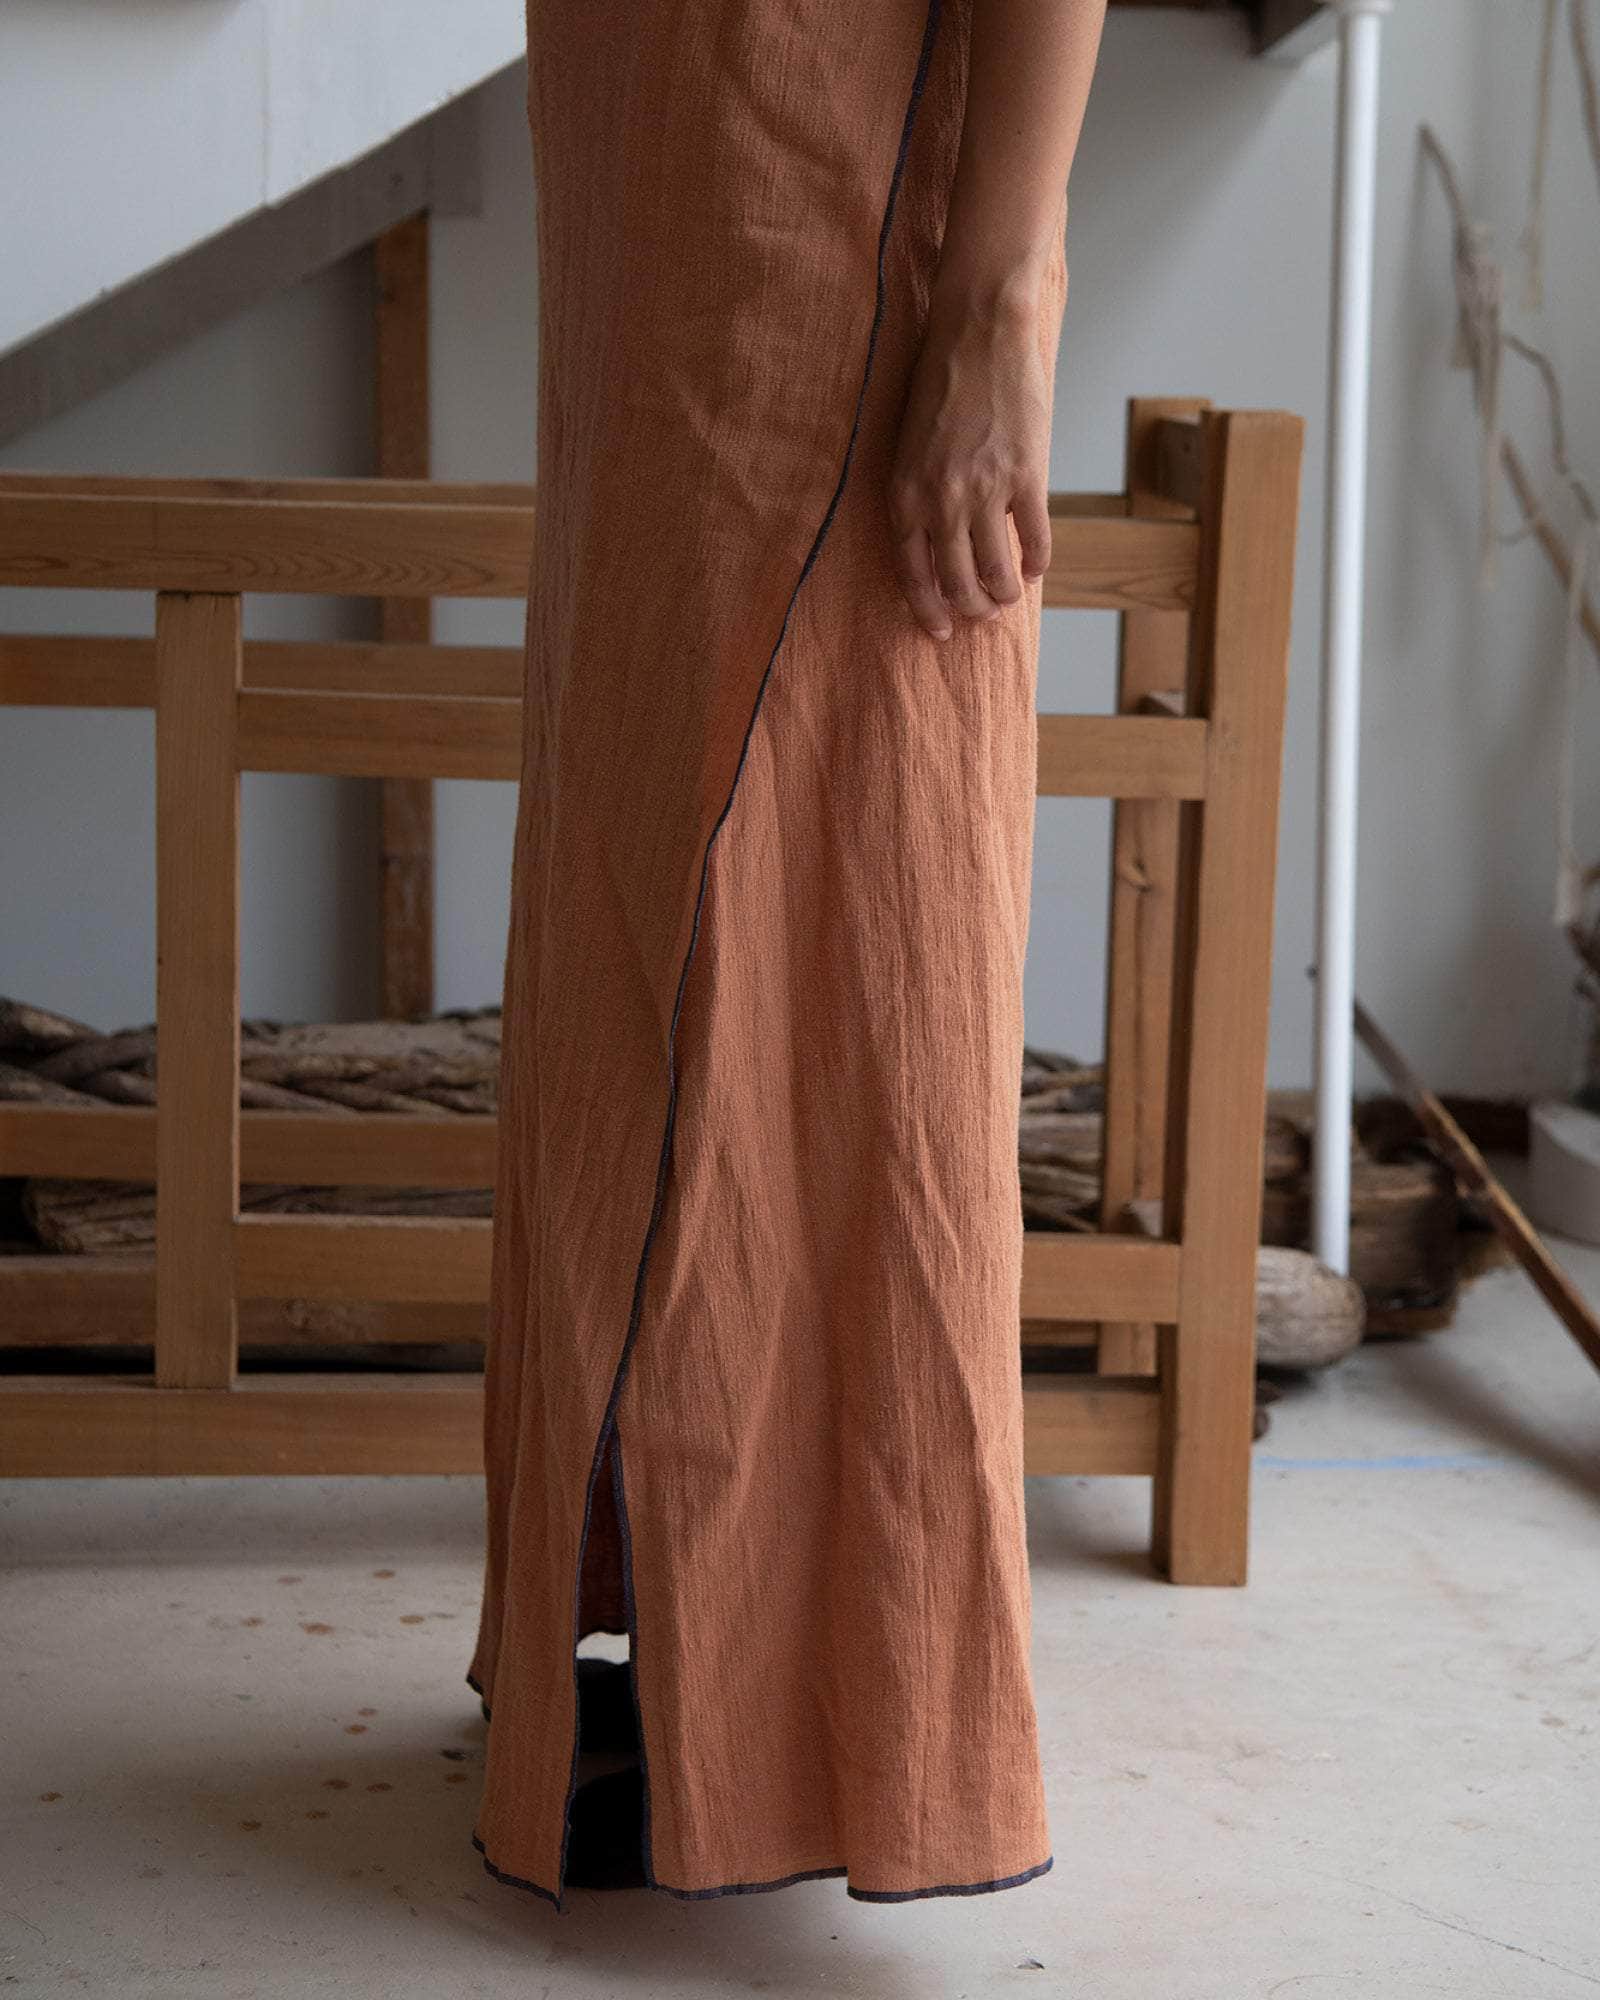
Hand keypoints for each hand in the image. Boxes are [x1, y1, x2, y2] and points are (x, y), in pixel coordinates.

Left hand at [886, 291, 1052, 640]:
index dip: (927, 610)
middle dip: (970, 609)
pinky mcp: (1027, 476)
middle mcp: (942, 501)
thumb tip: (938, 544)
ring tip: (1007, 598)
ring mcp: (986, 491)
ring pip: (997, 572)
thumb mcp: (908, 446)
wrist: (979, 333)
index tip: (939, 631)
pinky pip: (1035, 540)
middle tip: (980, 615)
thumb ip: (919, 495)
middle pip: (957, 582)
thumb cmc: (938, 383)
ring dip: (1004, 595)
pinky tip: (1034, 569)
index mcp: (905, 494)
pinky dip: (1036, 563)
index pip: (913, 574)